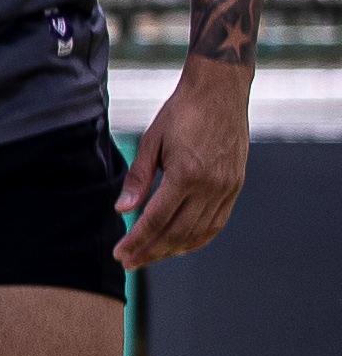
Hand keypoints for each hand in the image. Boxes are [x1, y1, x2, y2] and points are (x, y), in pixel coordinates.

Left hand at [117, 57, 252, 268]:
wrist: (221, 92)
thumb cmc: (182, 113)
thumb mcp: (152, 141)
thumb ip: (138, 178)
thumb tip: (122, 210)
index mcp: (186, 175)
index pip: (156, 219)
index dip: (136, 240)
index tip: (120, 254)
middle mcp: (210, 186)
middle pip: (177, 232)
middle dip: (151, 251)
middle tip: (129, 263)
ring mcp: (227, 188)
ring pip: (198, 232)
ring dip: (172, 249)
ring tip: (150, 257)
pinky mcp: (235, 187)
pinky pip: (217, 222)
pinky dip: (198, 238)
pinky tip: (180, 246)